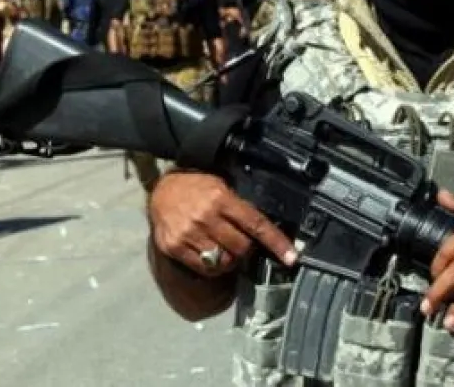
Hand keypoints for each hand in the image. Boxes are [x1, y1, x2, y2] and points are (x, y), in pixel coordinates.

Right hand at [148, 171, 297, 278]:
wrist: (161, 190)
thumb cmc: (197, 187)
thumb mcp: (221, 186)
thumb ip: (239, 205)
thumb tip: (265, 229)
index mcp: (221, 198)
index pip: (256, 224)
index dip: (276, 242)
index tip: (292, 257)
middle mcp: (205, 216)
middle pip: (241, 247)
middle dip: (248, 249)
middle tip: (243, 244)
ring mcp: (188, 233)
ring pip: (223, 260)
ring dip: (231, 259)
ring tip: (225, 249)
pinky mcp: (174, 247)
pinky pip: (204, 267)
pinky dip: (213, 266)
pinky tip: (211, 255)